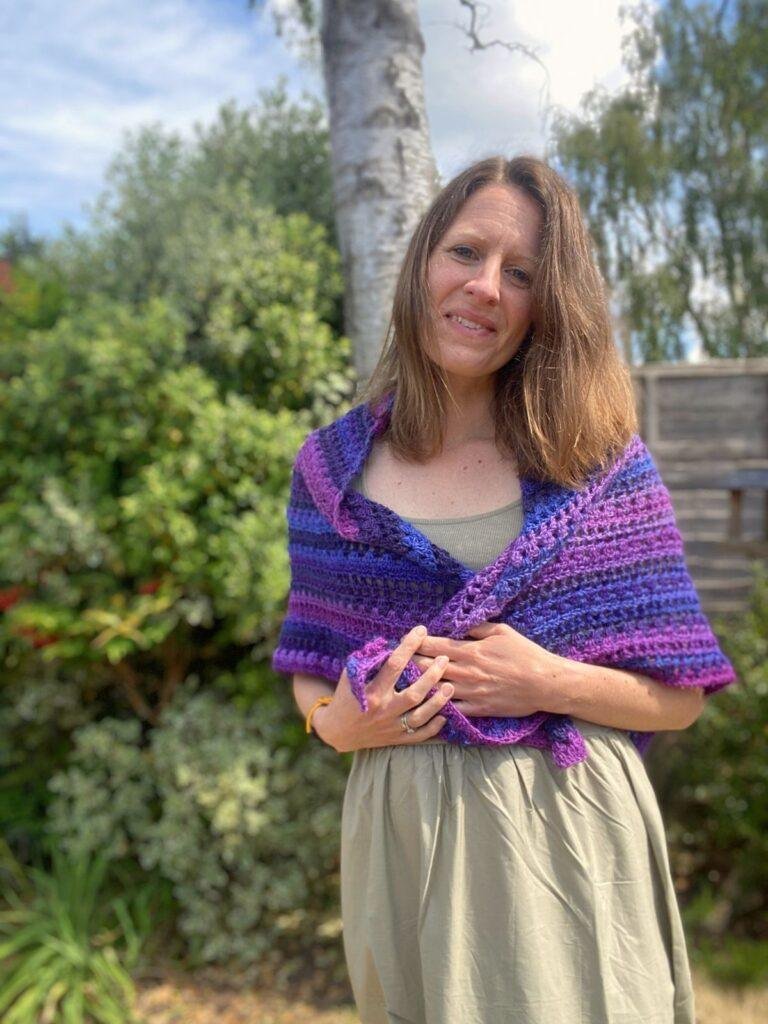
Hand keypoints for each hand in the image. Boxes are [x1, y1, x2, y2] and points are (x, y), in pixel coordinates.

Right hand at [314, 625, 454, 752]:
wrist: (337, 731)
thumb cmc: (345, 696)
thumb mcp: (350, 675)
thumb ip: (370, 661)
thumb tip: (390, 643)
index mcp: (371, 692)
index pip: (394, 665)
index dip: (408, 646)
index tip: (421, 631)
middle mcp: (383, 710)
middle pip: (414, 693)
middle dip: (432, 676)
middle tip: (444, 660)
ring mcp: (391, 726)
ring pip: (420, 716)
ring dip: (438, 702)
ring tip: (451, 686)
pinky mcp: (396, 739)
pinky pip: (419, 735)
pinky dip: (434, 727)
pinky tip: (445, 715)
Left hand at [412, 621, 555, 717]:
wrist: (544, 683)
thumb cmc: (524, 653)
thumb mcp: (502, 631)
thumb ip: (477, 627)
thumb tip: (459, 625)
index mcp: (472, 650)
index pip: (436, 645)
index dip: (418, 642)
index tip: (407, 639)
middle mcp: (467, 671)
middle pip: (430, 666)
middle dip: (412, 661)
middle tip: (397, 659)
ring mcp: (471, 692)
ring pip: (436, 688)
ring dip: (419, 684)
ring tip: (403, 681)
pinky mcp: (478, 709)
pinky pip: (452, 709)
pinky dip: (437, 706)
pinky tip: (425, 704)